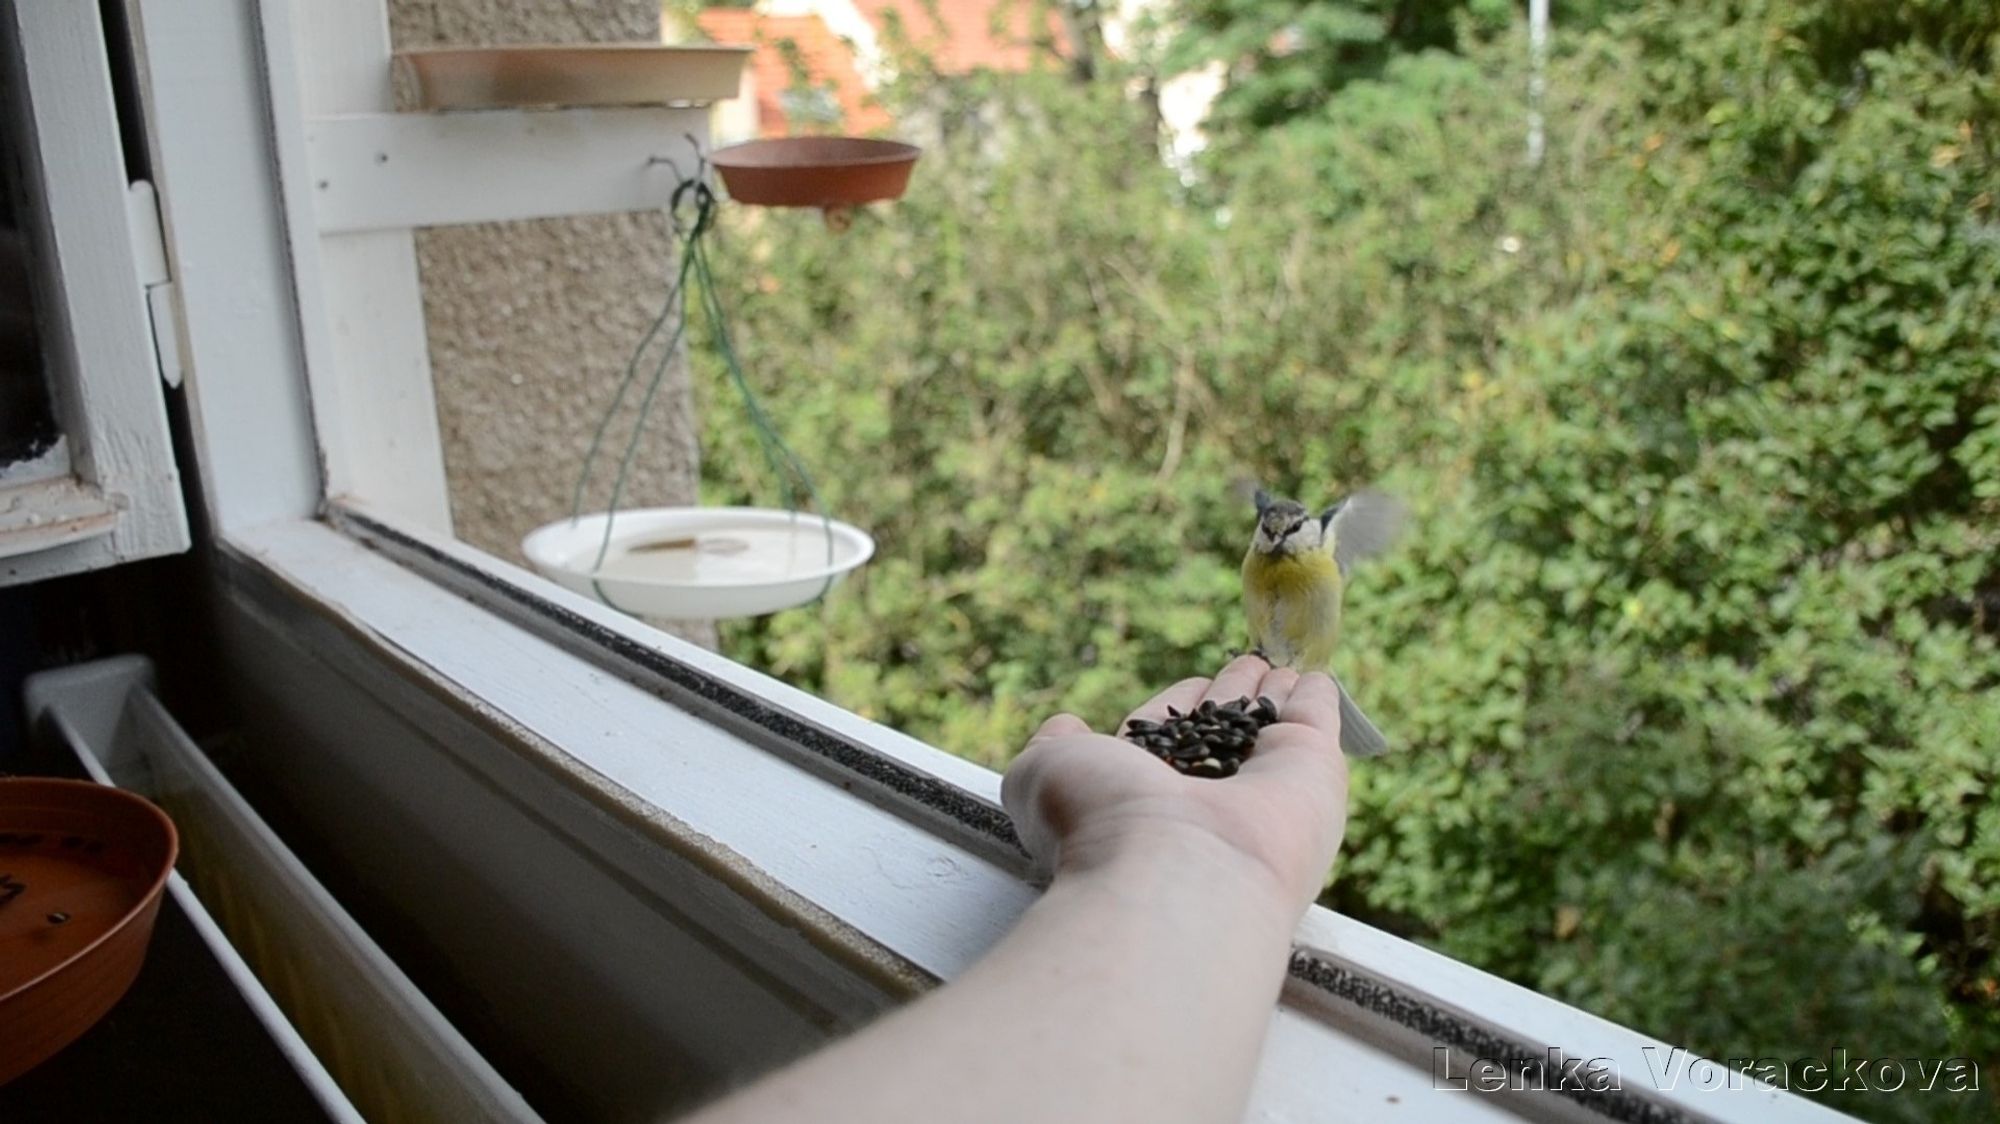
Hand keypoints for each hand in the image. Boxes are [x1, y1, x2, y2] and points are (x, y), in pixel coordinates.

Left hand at [1001, 655, 1350, 915]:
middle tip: (1245, 664)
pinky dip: (1318, 696)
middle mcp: (1207, 797)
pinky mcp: (1313, 770)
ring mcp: (1264, 787)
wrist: (1173, 871)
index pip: (1167, 739)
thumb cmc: (1100, 824)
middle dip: (1232, 695)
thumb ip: (1051, 748)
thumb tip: (1063, 728)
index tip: (1190, 684)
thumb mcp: (1044, 774)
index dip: (1177, 707)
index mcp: (1147, 796)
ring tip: (1277, 662)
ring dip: (1273, 691)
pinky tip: (1317, 677)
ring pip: (1269, 725)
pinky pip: (1317, 721)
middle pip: (1224, 732)